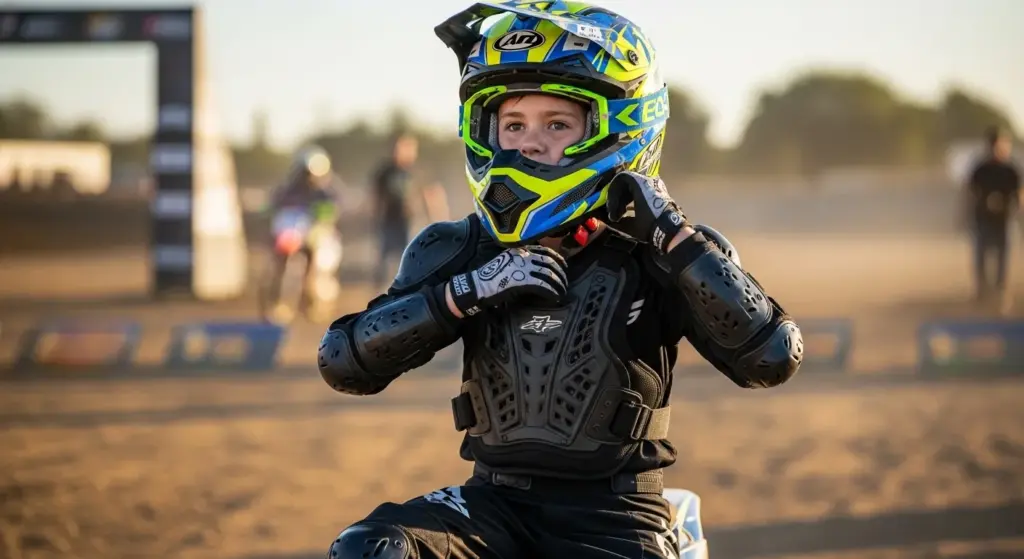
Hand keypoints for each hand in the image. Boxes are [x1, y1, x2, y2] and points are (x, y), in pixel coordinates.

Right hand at [447, 246, 567, 316]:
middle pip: (549, 262)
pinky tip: (555, 297)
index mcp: (520, 250)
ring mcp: (523, 267)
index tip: (563, 267)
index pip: (545, 251)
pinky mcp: (522, 281)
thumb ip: (522, 263)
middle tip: (564, 283)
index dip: (558, 259)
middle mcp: (523, 256)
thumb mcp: (507, 263)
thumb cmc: (490, 277)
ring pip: (549, 274)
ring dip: (559, 284)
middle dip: (560, 274)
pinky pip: (543, 285)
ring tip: (562, 292)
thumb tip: (537, 270)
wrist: (477, 286)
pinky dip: (552, 292)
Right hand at [606, 171, 687, 252]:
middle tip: (614, 211)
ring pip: (633, 188)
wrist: (670, 231)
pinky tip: (628, 213)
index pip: (621, 178)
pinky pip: (641, 192)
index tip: (611, 206)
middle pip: (626, 183)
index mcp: (640, 184)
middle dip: (617, 197)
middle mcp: (648, 181)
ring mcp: (655, 186)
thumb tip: (610, 220)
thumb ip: (617, 220)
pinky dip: (633, 200)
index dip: (612, 191)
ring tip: (620, 214)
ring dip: (624, 199)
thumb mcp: (630, 224)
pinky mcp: (658, 194)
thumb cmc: (649, 225)